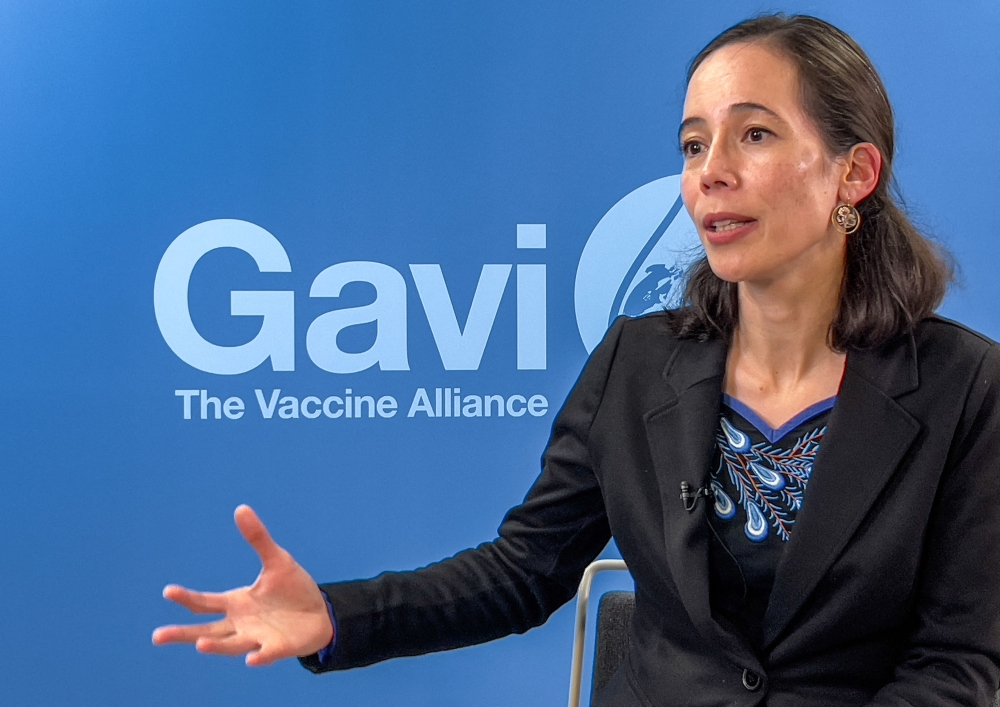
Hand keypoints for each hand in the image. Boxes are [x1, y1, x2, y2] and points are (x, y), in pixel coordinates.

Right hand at [152, 505, 334, 665]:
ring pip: (232, 644)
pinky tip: (252, 659)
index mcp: (237, 603)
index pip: (205, 603)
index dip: (186, 598)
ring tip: (200, 645)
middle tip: (157, 636)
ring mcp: (258, 638)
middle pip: (207, 631)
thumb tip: (241, 508)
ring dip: (217, 646)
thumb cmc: (292, 589)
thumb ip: (258, 538)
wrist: (321, 613)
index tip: (167, 591)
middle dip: (183, 634)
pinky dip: (260, 656)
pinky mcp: (279, 647)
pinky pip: (267, 653)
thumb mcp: (276, 560)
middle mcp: (241, 624)